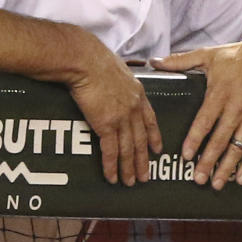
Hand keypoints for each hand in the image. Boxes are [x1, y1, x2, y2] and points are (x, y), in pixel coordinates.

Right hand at [66, 46, 161, 185]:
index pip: (150, 120)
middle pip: (141, 140)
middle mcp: (133, 108)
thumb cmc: (95, 58)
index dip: (154, 137)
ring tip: (130, 182)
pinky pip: (111, 151)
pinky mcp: (106, 124)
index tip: (157, 149)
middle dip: (143, 161)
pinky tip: (112, 177)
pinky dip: (112, 166)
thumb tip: (113, 79)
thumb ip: (119, 79)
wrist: (84, 60)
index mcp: (138, 93)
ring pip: (128, 149)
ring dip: (129, 168)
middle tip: (145, 177)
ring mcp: (121, 117)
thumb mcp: (116, 67)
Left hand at [151, 38, 241, 189]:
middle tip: (199, 179)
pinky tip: (241, 177)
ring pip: (238, 146)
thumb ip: (180, 61)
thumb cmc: (237, 55)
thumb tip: (155, 62)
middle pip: (221, 139)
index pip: (205, 121)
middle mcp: (236, 107)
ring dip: (228, 167)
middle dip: (209, 161)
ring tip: (217, 183)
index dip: (195, 139)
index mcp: (219, 93)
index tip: (186, 156)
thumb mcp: (208, 54)